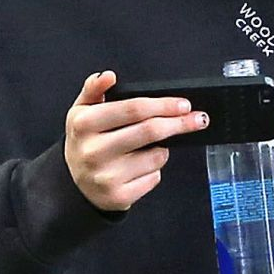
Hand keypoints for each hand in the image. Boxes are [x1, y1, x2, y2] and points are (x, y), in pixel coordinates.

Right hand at [64, 70, 207, 211]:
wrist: (76, 187)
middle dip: (179, 123)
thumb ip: (94, 89)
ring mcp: (106, 176)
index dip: (164, 105)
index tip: (184, 104)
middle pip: (150, 131)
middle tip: (197, 119)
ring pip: (157, 156)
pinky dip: (154, 170)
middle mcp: (93, 151)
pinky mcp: (119, 197)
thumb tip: (108, 76)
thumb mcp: (81, 112)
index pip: (133, 109)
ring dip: (162, 149)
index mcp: (84, 124)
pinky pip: (154, 177)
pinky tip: (140, 168)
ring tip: (149, 148)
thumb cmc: (86, 143)